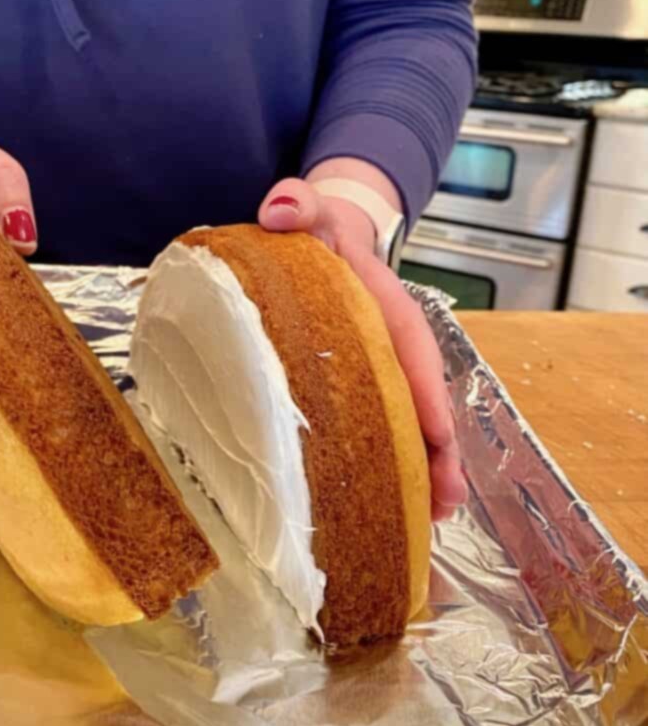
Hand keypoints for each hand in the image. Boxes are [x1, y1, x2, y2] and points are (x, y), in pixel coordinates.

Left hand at [258, 172, 465, 519]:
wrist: (319, 243)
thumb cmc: (317, 234)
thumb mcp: (311, 213)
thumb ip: (300, 204)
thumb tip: (282, 209)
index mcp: (388, 308)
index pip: (414, 349)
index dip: (426, 393)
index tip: (438, 435)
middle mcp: (395, 349)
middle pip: (424, 401)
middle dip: (438, 451)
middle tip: (444, 501)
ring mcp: (383, 375)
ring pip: (411, 425)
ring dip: (424, 471)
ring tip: (430, 520)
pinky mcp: (364, 393)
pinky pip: (385, 431)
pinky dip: (395, 468)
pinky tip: (393, 509)